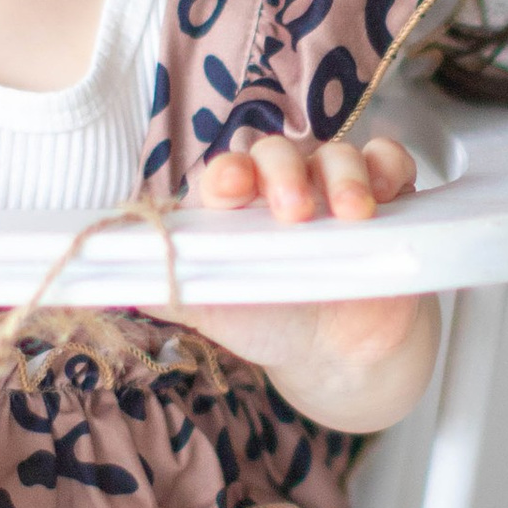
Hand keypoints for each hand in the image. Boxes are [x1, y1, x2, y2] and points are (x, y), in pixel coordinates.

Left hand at [186, 131, 439, 433]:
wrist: (338, 353)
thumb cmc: (270, 320)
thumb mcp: (214, 311)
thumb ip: (167, 289)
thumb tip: (117, 279)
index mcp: (237, 205)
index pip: (228, 173)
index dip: (228, 175)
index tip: (229, 190)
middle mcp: (283, 186)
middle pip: (280, 154)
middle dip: (285, 174)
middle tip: (293, 211)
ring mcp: (335, 188)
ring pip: (338, 155)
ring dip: (343, 176)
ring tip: (350, 213)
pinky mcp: (386, 196)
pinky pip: (390, 162)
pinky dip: (388, 168)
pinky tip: (386, 194)